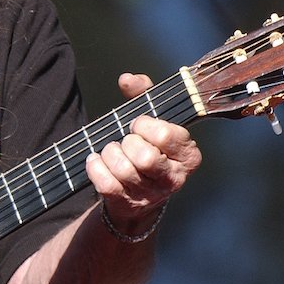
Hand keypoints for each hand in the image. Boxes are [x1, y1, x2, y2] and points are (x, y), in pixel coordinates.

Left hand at [86, 72, 202, 228]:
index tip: (139, 124)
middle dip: (128, 142)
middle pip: (144, 156)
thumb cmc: (148, 148)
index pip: (164, 135)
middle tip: (126, 140)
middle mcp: (174, 179)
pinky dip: (95, 167)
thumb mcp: (152, 121)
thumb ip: (143, 95)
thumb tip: (127, 79)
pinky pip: (105, 183)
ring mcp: (150, 195)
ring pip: (123, 169)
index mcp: (188, 155)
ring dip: (110, 154)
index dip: (145, 125)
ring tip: (112, 150)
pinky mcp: (127, 204)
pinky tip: (96, 160)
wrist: (137, 193)